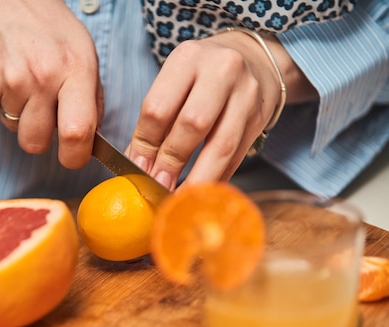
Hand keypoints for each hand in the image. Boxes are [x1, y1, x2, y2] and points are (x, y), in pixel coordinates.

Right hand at [0, 0, 103, 168]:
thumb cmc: (46, 24)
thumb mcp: (83, 51)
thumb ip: (90, 96)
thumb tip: (90, 139)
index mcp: (76, 69)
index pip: (77, 132)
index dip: (74, 157)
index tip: (72, 157)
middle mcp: (43, 76)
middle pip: (36, 143)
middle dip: (39, 137)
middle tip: (42, 113)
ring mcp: (10, 79)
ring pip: (14, 128)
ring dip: (19, 113)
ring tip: (22, 79)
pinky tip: (4, 72)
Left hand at [127, 31, 287, 189]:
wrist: (254, 58)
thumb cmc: (203, 73)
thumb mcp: (175, 81)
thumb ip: (156, 118)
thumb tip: (137, 162)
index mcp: (187, 58)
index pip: (158, 107)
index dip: (145, 144)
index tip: (136, 168)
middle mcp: (221, 70)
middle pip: (192, 124)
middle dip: (171, 162)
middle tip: (157, 185)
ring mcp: (246, 93)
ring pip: (221, 146)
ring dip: (197, 178)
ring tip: (179, 197)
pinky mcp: (261, 117)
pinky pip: (237, 156)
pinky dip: (217, 177)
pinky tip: (202, 190)